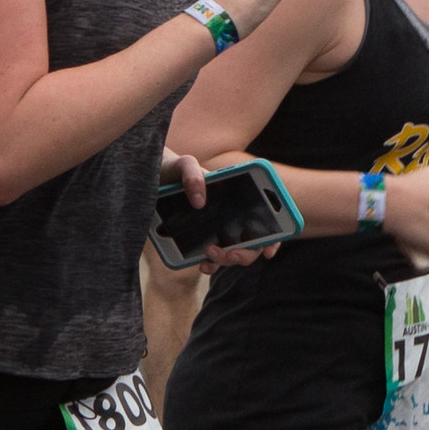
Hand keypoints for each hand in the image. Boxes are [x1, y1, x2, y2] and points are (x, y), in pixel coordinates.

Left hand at [159, 148, 278, 274]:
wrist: (154, 179)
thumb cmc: (175, 169)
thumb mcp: (183, 164)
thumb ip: (192, 175)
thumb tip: (200, 202)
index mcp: (237, 195)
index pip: (265, 218)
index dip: (274, 237)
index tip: (267, 251)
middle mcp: (232, 215)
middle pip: (252, 242)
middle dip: (244, 253)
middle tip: (228, 251)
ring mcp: (218, 229)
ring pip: (234, 253)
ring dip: (227, 259)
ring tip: (209, 253)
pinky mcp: (201, 240)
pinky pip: (214, 258)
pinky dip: (212, 265)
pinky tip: (202, 265)